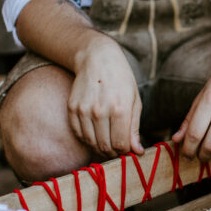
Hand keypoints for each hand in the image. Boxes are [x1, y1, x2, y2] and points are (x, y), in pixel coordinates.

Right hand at [68, 36, 143, 158]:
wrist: (97, 58)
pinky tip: (96, 133)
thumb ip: (134, 128)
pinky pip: (79, 134)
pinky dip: (88, 139)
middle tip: (118, 148)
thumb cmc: (121, 79)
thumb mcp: (134, 101)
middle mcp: (100, 111)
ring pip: (91, 143)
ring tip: (108, 141)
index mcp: (119, 109)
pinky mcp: (72, 108)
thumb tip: (137, 151)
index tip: (128, 149)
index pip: (120, 145)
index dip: (125, 152)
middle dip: (114, 152)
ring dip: (100, 147)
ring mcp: (83, 110)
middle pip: (105, 146)